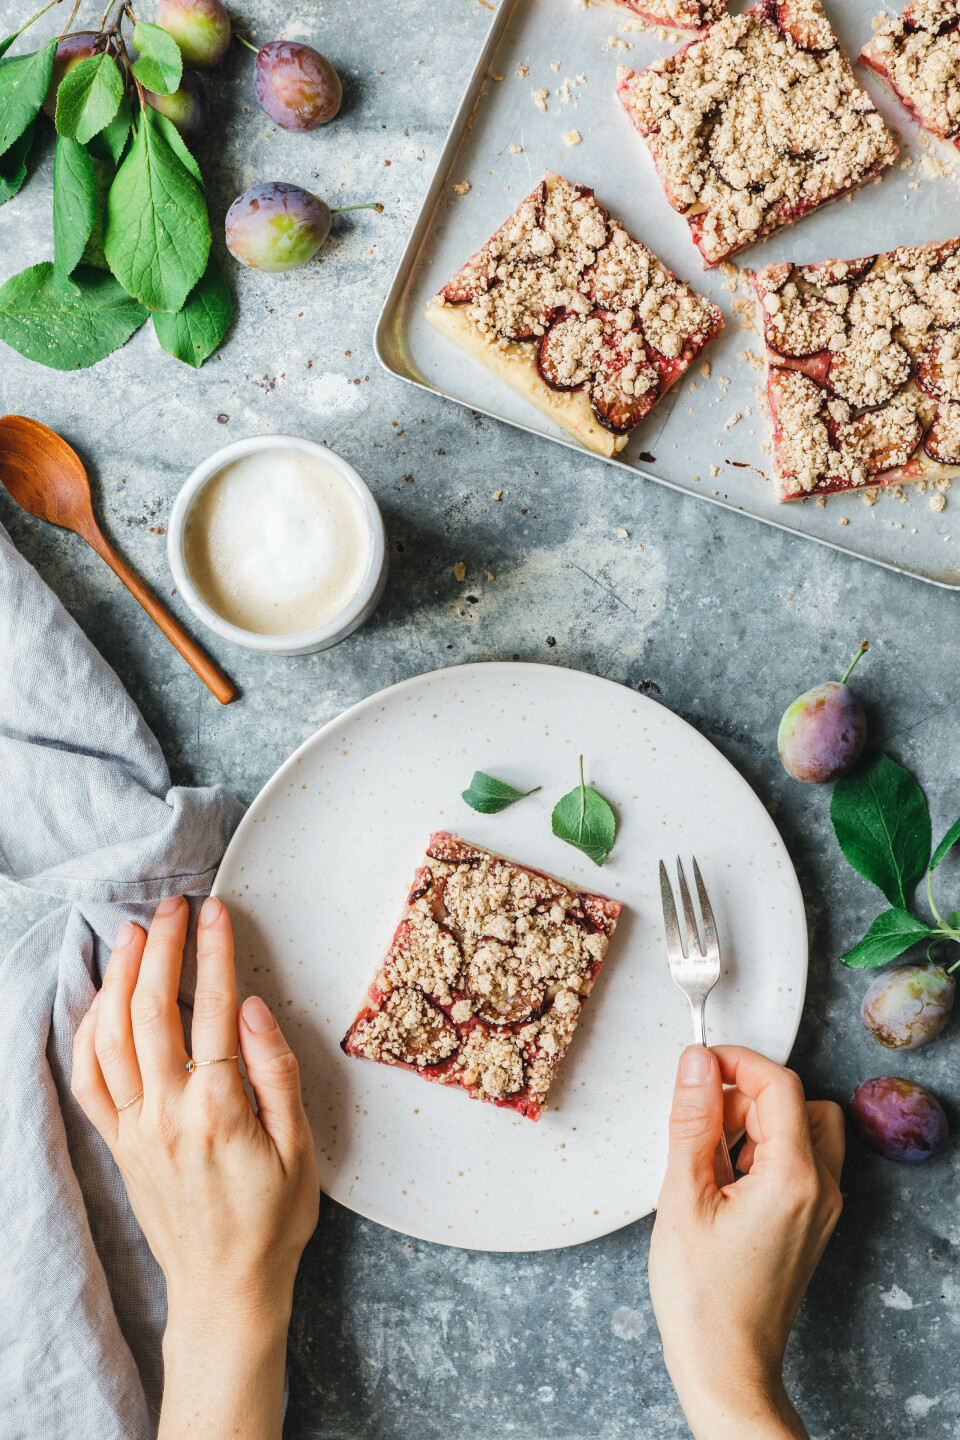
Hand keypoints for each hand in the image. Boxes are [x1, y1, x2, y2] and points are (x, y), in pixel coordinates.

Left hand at [71, 895, 319, 1439]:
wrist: (225, 1287)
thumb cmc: (272, 1219)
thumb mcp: (300, 1148)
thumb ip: (275, 1073)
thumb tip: (249, 1010)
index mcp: (217, 1110)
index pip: (210, 1010)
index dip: (212, 953)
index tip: (216, 911)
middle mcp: (165, 1113)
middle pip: (151, 1011)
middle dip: (161, 948)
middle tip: (174, 907)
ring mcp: (134, 1128)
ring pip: (111, 1037)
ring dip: (120, 978)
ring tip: (135, 934)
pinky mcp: (118, 1142)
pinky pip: (88, 1078)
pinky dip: (89, 1032)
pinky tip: (103, 1000)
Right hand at [648, 1045, 843, 1439]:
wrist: (725, 1366)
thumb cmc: (702, 1297)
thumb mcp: (682, 1196)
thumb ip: (692, 1120)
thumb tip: (696, 1063)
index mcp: (793, 1177)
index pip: (779, 1084)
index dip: (737, 1061)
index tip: (699, 1063)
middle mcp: (820, 1189)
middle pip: (798, 1102)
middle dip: (747, 1097)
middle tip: (700, 1123)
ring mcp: (820, 1208)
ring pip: (802, 1130)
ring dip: (757, 1124)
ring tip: (708, 1160)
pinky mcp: (809, 1222)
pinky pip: (798, 1162)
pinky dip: (763, 1153)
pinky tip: (721, 1184)